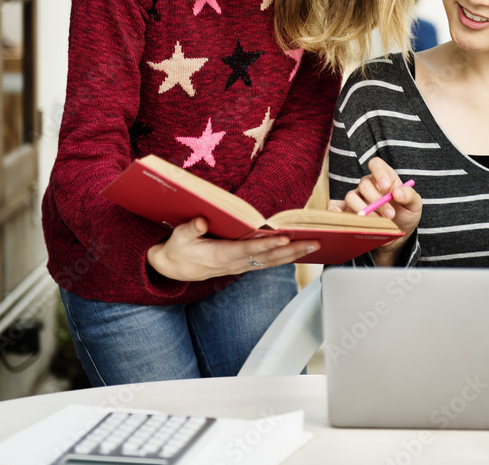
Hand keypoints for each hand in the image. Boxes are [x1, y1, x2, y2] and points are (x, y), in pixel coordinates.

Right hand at [146, 217, 318, 281]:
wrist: (175, 268)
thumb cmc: (178, 249)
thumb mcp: (178, 238)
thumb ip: (190, 229)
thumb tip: (201, 220)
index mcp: (220, 255)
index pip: (247, 250)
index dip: (266, 245)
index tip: (283, 238)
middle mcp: (234, 263)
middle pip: (268, 258)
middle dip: (291, 250)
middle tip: (313, 242)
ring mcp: (241, 266)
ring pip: (272, 262)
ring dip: (294, 254)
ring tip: (314, 245)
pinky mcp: (243, 265)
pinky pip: (268, 263)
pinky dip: (285, 257)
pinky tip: (299, 251)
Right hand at [327, 158, 420, 265]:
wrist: (397, 235)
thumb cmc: (405, 215)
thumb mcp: (415, 205)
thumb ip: (410, 195)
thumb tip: (397, 192)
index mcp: (384, 178)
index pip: (376, 164)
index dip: (379, 172)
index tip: (386, 187)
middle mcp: (368, 186)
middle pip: (364, 184)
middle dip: (378, 201)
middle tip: (390, 215)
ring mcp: (356, 198)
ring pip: (351, 197)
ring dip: (365, 211)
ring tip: (378, 222)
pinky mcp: (347, 211)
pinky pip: (334, 206)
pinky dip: (335, 210)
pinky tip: (345, 218)